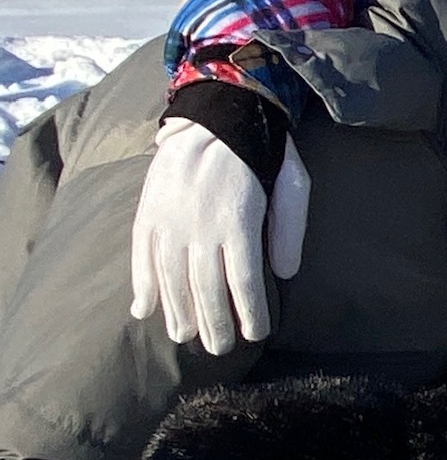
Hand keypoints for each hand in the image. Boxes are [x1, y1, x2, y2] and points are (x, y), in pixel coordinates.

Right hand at [130, 121, 310, 353]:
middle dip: (214, 325)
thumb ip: (291, 229)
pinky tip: (144, 310)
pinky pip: (141, 256)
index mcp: (238, 221)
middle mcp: (201, 226)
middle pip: (206, 290)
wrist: (215, 110)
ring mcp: (170, 220)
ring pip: (172, 279)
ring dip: (178, 313)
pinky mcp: (148, 212)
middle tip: (220, 348)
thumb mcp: (293, 183)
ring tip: (185, 337)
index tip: (254, 334)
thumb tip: (284, 275)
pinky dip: (141, 285)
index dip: (249, 314)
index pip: (244, 282)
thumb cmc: (261, 150)